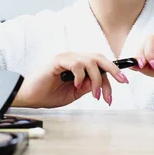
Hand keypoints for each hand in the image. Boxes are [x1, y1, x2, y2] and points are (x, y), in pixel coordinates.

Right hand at [15, 52, 129, 107]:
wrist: (29, 97)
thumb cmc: (48, 94)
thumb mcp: (74, 93)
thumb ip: (87, 86)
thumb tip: (101, 83)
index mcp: (79, 65)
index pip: (100, 65)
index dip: (113, 72)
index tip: (124, 82)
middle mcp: (74, 58)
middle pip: (99, 57)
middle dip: (113, 69)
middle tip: (122, 82)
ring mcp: (66, 57)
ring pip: (91, 61)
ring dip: (97, 79)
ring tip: (96, 95)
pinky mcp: (58, 60)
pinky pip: (76, 64)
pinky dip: (81, 76)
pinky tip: (77, 86)